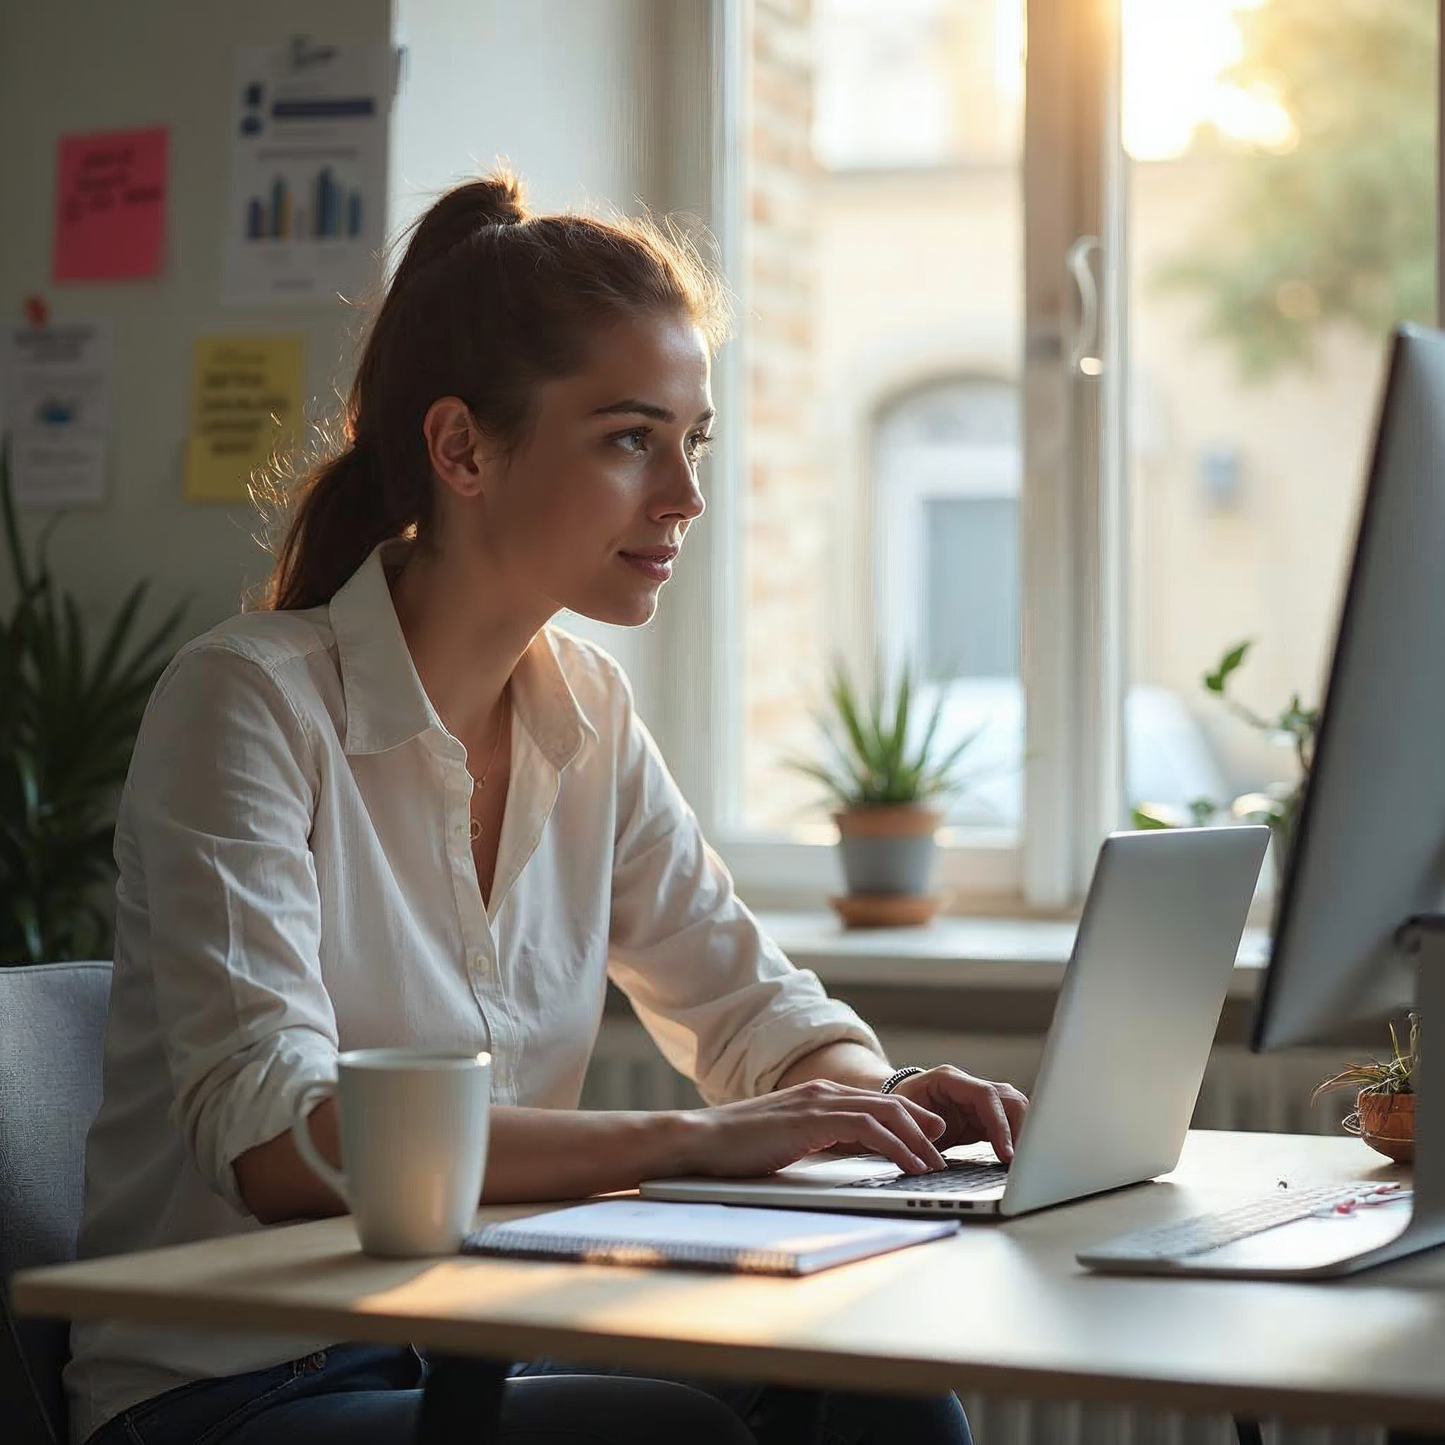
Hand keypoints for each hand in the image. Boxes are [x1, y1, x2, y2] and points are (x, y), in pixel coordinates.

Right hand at [681, 1080, 948, 1177]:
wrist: (700, 1140)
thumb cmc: (737, 1148)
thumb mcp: (787, 1140)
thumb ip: (816, 1140)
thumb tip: (842, 1154)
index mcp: (817, 1096)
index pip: (874, 1104)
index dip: (908, 1119)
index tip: (930, 1137)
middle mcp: (822, 1092)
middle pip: (889, 1105)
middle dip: (922, 1128)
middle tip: (943, 1150)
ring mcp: (817, 1103)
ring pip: (885, 1114)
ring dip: (916, 1141)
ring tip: (934, 1165)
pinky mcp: (812, 1120)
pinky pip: (867, 1130)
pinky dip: (895, 1146)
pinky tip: (909, 1164)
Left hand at [890, 1066, 1028, 1161]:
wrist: (892, 1109)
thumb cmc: (895, 1110)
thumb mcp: (901, 1117)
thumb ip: (918, 1125)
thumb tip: (938, 1134)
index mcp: (948, 1080)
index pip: (985, 1096)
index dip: (999, 1124)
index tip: (1006, 1153)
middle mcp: (967, 1086)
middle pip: (1008, 1099)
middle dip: (1020, 1128)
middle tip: (1023, 1161)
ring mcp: (976, 1101)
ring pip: (1013, 1109)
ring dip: (1021, 1135)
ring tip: (1022, 1164)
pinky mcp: (980, 1117)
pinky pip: (1005, 1125)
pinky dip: (1013, 1141)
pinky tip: (1015, 1162)